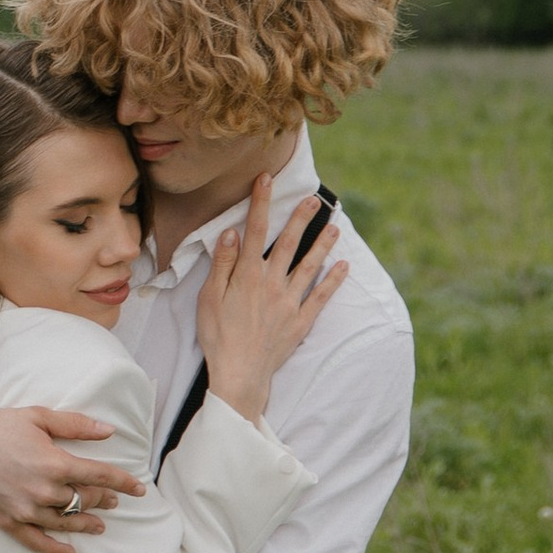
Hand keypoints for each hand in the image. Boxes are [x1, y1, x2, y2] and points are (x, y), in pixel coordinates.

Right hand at [0, 404, 148, 552]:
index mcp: (54, 462)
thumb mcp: (37, 416)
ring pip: (66, 523)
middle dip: (104, 500)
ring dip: (86, 524)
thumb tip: (108, 431)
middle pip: (84, 500)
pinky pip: (37, 542)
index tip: (140, 488)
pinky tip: (71, 552)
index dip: (123, 482)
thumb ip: (76, 425)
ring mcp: (25, 509)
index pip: (100, 476)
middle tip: (113, 501)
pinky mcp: (7, 521)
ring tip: (99, 525)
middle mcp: (44, 490)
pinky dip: (56, 549)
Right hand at [194, 181, 349, 420]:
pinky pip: (321, 296)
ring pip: (310, 266)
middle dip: (300, 218)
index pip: (254, 231)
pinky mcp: (301, 320)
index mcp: (247, 275)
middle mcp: (272, 283)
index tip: (266, 180)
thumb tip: (231, 233)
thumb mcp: (209, 298)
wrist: (239, 373)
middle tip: (313, 198)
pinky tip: (343, 267)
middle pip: (288, 243)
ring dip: (323, 245)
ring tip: (335, 227)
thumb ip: (222, 264)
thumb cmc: (218, 336)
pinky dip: (333, 281)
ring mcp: (290, 301)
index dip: (260, 203)